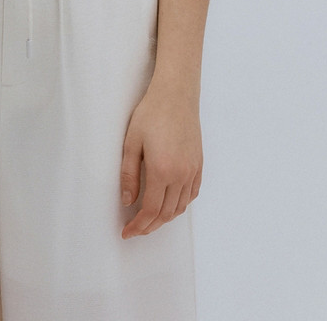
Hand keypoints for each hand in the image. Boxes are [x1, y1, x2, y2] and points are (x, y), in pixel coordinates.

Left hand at [119, 79, 202, 238]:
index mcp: (162, 170)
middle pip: (167, 214)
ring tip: (149, 219)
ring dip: (165, 218)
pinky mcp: (199, 164)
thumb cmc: (151, 113)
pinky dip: (180, 205)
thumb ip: (129, 175)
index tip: (127, 232)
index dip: (138, 226)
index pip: (151, 211)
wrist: (176, 94)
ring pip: (181, 207)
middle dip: (150, 226)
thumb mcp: (132, 142)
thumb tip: (128, 202)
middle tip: (135, 229)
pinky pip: (192, 194)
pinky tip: (169, 203)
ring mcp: (193, 170)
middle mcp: (181, 174)